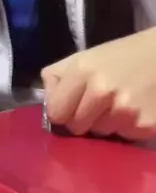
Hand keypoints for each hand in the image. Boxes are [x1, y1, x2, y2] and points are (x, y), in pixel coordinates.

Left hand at [41, 28, 155, 140]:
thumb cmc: (122, 55)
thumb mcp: (85, 57)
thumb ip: (58, 77)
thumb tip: (46, 105)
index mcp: (83, 71)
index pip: (56, 113)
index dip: (63, 111)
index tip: (72, 105)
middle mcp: (102, 92)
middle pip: (77, 128)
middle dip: (84, 119)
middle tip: (100, 103)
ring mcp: (125, 111)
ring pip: (101, 134)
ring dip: (107, 123)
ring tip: (121, 103)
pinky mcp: (146, 126)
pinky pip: (125, 137)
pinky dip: (128, 127)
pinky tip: (137, 109)